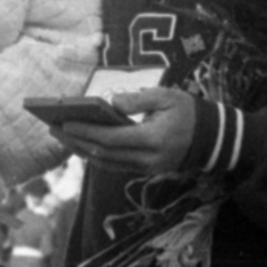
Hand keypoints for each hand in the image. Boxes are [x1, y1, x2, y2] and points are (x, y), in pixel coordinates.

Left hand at [45, 86, 196, 173]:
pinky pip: (115, 165)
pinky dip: (95, 155)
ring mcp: (146, 168)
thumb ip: (138, 99)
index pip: (110, 139)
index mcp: (152, 139)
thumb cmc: (188, 111)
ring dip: (81, 150)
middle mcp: (147, 159)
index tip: (64, 121)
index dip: (85, 131)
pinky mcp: (145, 170)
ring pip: (106, 163)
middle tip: (53, 128)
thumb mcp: (167, 96)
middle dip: (76, 141)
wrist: (213, 138)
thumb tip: (110, 103)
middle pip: (103, 154)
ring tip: (61, 136)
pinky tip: (81, 144)